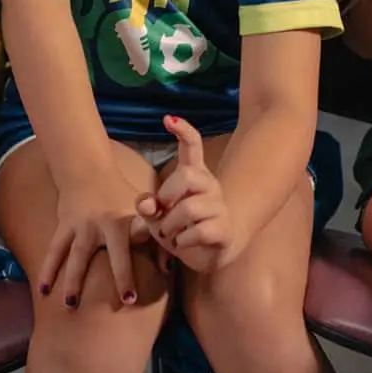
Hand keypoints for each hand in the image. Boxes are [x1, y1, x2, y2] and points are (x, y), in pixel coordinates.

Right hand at [38, 165, 153, 309]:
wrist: (87, 171)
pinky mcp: (64, 225)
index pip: (134, 245)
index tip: (139, 290)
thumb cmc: (119, 195)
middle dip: (119, 275)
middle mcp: (104, 223)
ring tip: (69, 305)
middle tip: (123, 301)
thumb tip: (167, 268)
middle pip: (112, 253)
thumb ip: (155, 236)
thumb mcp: (141, 208)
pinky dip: (48, 269)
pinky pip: (55, 250)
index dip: (138, 265)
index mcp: (124, 219)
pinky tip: (42, 290)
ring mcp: (82, 225)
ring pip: (76, 256)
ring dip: (72, 280)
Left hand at [137, 116, 238, 273]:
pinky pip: (199, 231)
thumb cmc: (182, 228)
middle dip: (167, 193)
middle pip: (188, 175)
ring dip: (171, 226)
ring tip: (170, 235)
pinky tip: (182, 244)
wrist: (211, 253)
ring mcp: (219, 207)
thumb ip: (148, 207)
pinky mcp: (224, 229)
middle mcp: (209, 186)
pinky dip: (182, 242)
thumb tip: (147, 203)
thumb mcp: (158, 217)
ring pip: (189, 208)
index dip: (183, 131)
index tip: (168, 119)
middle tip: (161, 211)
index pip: (193, 146)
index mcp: (194, 175)